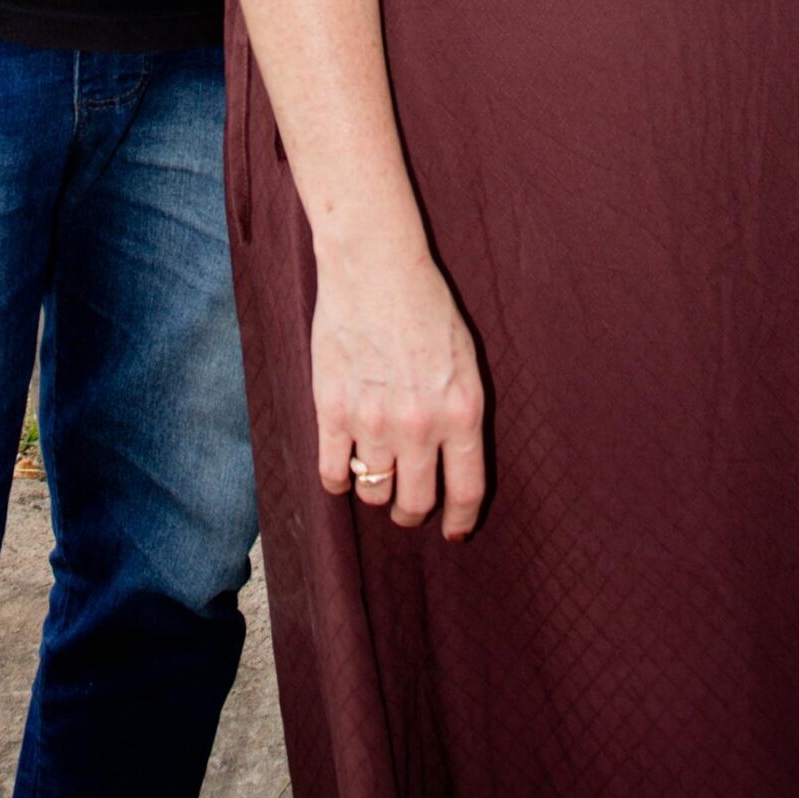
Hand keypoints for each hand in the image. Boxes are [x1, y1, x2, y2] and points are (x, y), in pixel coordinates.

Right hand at [312, 240, 485, 540]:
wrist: (375, 266)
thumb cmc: (426, 306)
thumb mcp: (465, 360)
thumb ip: (461, 413)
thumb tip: (454, 462)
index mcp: (461, 412)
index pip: (466, 491)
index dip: (460, 520)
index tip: (453, 531)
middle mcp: (420, 425)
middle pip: (416, 502)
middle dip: (413, 511)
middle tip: (408, 505)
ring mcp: (374, 421)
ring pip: (374, 492)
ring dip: (376, 489)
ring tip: (376, 472)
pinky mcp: (332, 410)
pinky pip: (333, 473)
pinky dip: (337, 480)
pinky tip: (343, 468)